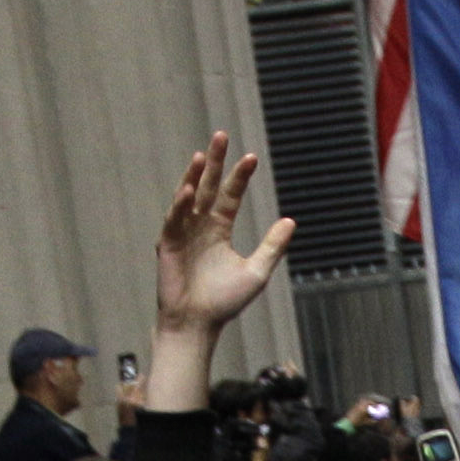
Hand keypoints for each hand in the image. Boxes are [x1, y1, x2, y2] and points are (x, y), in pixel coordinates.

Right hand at [143, 134, 292, 413]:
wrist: (198, 324)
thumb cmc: (225, 303)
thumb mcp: (256, 272)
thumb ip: (272, 247)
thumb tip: (291, 221)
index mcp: (220, 230)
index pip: (230, 195)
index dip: (240, 177)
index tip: (252, 158)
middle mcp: (200, 226)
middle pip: (208, 186)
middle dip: (215, 162)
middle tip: (221, 135)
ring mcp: (182, 233)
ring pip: (188, 197)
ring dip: (194, 176)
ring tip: (203, 155)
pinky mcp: (167, 244)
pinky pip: (174, 220)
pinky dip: (179, 205)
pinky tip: (188, 190)